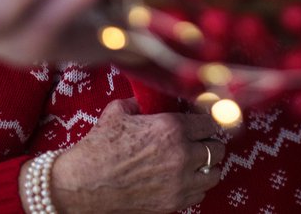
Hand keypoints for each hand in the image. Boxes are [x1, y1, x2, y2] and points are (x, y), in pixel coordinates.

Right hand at [42, 99, 226, 213]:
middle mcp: (181, 154)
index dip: (207, 122)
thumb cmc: (99, 146)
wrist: (83, 183)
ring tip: (196, 163)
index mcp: (171, 127)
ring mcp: (179, 182)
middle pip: (217, 148)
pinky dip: (197, 185)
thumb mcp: (119, 112)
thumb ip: (141, 103)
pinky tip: (185, 179)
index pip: (210, 123)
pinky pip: (200, 193)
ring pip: (214, 173)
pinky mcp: (173, 202)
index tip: (203, 124)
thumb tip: (148, 98)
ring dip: (207, 166)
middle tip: (200, 143)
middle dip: (210, 144)